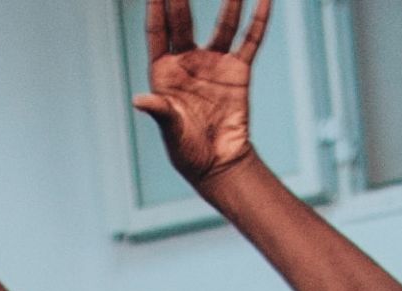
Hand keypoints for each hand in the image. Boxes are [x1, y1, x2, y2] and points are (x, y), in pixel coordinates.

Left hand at [131, 0, 275, 186]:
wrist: (218, 164)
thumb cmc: (187, 151)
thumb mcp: (171, 130)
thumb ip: (159, 111)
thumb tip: (138, 100)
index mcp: (164, 72)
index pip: (158, 32)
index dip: (156, 7)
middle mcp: (188, 61)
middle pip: (184, 20)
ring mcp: (214, 63)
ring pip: (222, 24)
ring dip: (228, 1)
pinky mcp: (238, 71)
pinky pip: (250, 41)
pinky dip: (257, 21)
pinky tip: (263, 0)